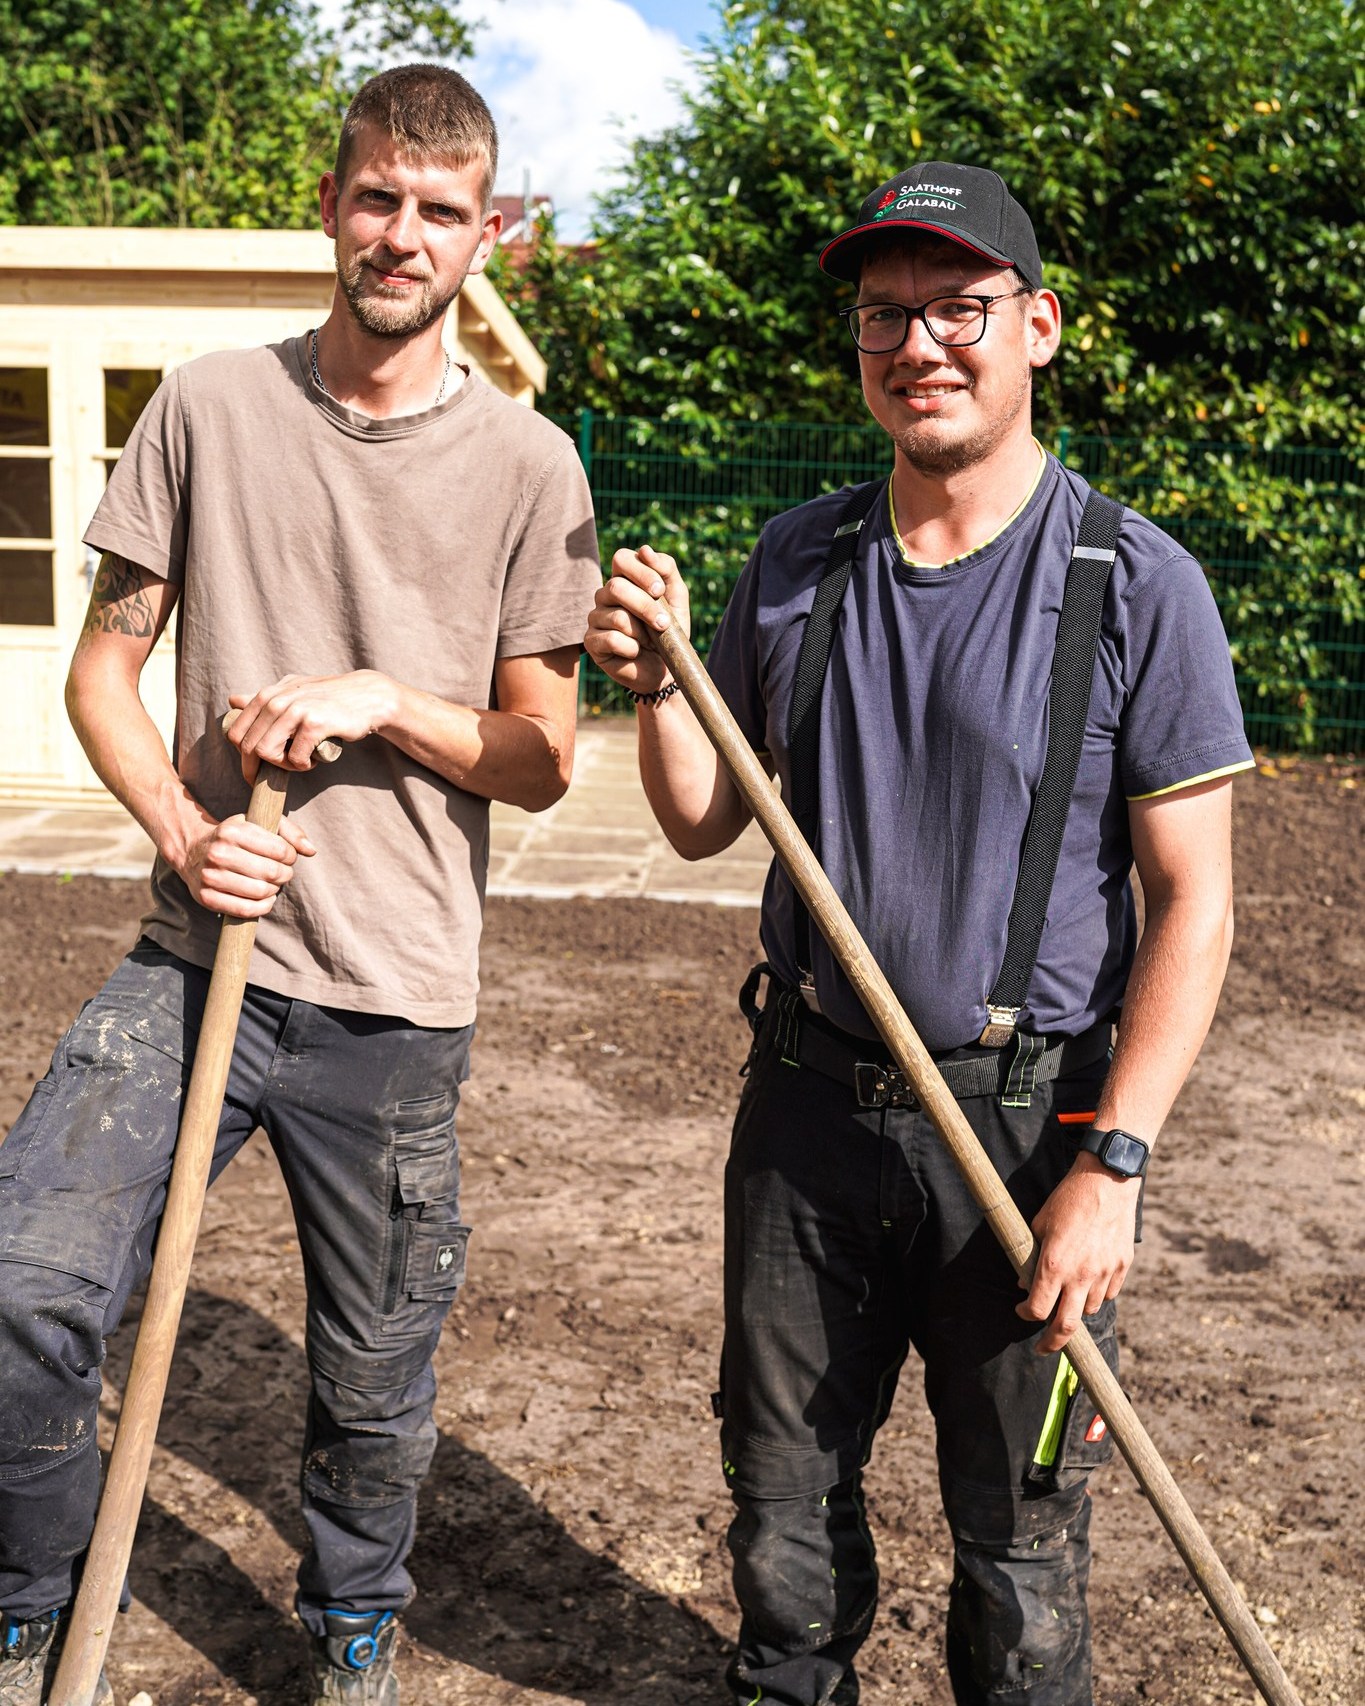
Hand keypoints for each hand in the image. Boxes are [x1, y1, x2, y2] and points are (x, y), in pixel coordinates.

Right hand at [177, 809, 315, 918]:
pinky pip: (246, 910)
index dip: (291, 856)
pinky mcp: (206, 897)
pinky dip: (263, 907)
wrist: (193, 851)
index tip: (288, 856)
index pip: (280, 850)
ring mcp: (210, 876)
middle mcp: (218, 853)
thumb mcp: (258, 823)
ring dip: (274, 890)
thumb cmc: (235, 837)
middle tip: (282, 872)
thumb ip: (289, 831)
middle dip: (285, 874)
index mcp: (233, 831)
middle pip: (271, 872)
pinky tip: (266, 898)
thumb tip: (311, 850)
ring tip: (272, 883)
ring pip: (260, 892)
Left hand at [227, 671, 398, 776]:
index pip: (235, 734)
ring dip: (283, 766)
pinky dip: (303, 765)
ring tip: (300, 761)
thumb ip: (264, 698)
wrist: (367, 697)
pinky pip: (295, 758)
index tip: (258, 769)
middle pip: (249, 748)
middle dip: (261, 768)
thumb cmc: (329, 698)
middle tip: (283, 770)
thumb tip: (233, 700)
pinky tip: (314, 758)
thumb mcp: (293, 692)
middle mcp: (276, 701)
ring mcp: (294, 711)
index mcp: (266, 695)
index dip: (244, 757)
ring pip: (266, 754)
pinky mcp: (314, 724)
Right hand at [584, 545, 690, 696]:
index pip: (622, 558)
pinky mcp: (591, 641)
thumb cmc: (670, 632)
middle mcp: (605, 594)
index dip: (641, 572)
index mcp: (624, 578)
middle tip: (663, 623)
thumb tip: (644, 550)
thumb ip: (666, 570)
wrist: (664, 669)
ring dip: (642, 633)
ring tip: (649, 642)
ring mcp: (595, 617)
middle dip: (646, 606)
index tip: (659, 591)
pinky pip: (612, 639)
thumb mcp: (677, 598)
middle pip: (616, 587)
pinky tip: (635, 652)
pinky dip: (632, 648)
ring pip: (617, 617)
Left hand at [1016, 1154, 1140, 1353]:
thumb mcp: (1039, 1223)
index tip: (1022, 1310)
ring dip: (1076, 1310)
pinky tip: (1089, 1281)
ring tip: (1068, 1298)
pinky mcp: (1122, 1267)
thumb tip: (1024, 1283)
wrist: (1107, 1181)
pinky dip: (1097, 1295)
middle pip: (1067, 1326)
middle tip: (1043, 1347)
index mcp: (1055, 1264)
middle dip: (1052, 1342)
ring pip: (1090, 1310)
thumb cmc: (1068, 1199)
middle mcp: (1081, 1275)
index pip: (1039, 1310)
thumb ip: (1031, 1256)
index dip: (1026, 1315)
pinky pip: (1109, 1293)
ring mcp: (1105, 1273)